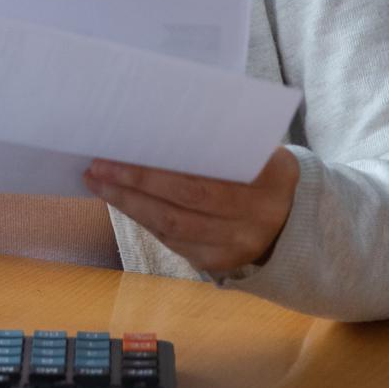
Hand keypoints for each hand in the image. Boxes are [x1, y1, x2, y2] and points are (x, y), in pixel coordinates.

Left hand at [83, 145, 299, 274]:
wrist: (291, 220)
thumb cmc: (258, 170)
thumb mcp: (253, 149)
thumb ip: (218, 140)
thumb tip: (153, 124)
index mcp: (272, 174)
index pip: (213, 166)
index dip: (168, 160)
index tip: (129, 142)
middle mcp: (260, 214)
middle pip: (188, 196)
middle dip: (138, 180)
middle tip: (99, 164)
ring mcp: (239, 244)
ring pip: (174, 224)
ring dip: (129, 202)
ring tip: (97, 182)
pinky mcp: (220, 263)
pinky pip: (173, 241)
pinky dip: (143, 218)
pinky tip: (120, 201)